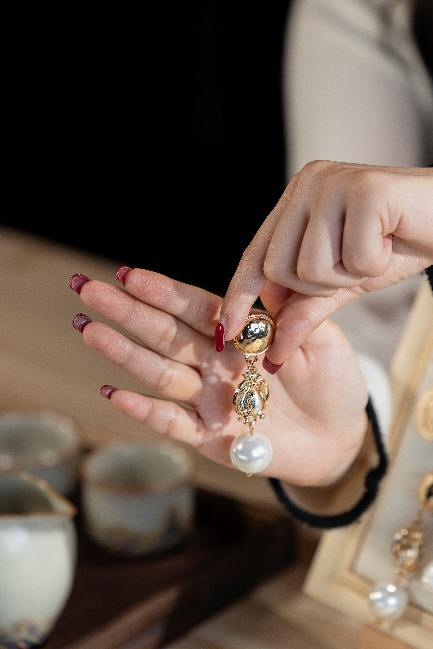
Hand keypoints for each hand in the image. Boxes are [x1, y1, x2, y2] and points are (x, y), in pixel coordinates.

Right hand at [70, 267, 368, 484]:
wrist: (340, 436)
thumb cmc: (332, 383)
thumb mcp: (323, 340)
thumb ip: (292, 317)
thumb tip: (264, 288)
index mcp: (238, 335)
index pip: (194, 307)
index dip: (163, 292)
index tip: (130, 274)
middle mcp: (215, 363)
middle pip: (164, 334)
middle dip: (125, 311)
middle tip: (87, 289)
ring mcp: (208, 399)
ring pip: (160, 372)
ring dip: (123, 352)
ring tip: (89, 329)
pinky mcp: (210, 436)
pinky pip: (172, 423)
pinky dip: (144, 410)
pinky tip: (113, 393)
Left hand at [219, 161, 432, 367]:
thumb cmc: (398, 243)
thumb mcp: (343, 282)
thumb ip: (305, 310)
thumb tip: (274, 351)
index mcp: (297, 200)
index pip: (256, 255)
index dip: (240, 295)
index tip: (228, 331)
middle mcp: (308, 184)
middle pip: (278, 269)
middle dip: (318, 287)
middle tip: (353, 268)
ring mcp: (334, 182)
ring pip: (310, 268)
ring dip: (348, 276)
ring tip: (375, 250)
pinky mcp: (365, 188)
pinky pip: (352, 258)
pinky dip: (376, 264)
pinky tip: (392, 241)